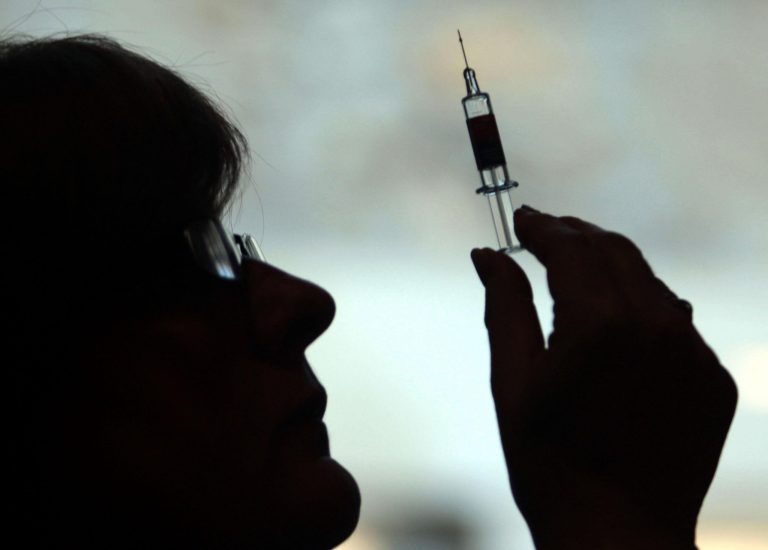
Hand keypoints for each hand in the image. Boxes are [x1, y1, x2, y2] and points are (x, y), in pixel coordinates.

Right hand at [471, 207, 736, 549]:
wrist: (618, 538)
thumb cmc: (548, 465)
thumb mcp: (512, 384)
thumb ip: (504, 308)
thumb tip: (487, 253)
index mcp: (599, 325)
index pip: (569, 248)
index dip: (541, 227)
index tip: (520, 217)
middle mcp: (656, 326)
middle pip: (614, 250)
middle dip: (575, 234)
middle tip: (543, 230)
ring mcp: (694, 352)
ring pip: (649, 280)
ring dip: (609, 264)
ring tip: (574, 265)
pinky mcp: (714, 377)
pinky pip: (676, 320)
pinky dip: (642, 304)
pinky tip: (616, 314)